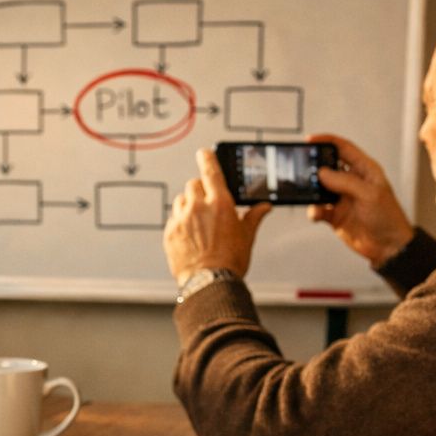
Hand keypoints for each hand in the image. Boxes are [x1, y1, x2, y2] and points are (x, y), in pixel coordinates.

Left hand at [163, 149, 271, 285]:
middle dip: (201, 191)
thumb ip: (253, 216)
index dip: (207, 158)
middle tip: (207, 205)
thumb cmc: (230, 261)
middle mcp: (198, 207)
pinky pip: (173, 219)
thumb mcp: (247, 236)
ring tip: (198, 223)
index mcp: (220, 203)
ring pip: (181, 200)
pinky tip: (189, 236)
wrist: (209, 282)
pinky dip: (180, 222)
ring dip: (188, 206)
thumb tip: (265, 207)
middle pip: (194, 185)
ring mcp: (181, 219)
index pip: (211, 170)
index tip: (204, 153)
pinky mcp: (170, 232)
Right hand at [307, 134, 414, 266]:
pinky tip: (316, 213)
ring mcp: (342, 199)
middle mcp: (352, 182)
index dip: (327, 141)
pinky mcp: (334, 215)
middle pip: (328, 167)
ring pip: (319, 188)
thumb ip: (346, 181)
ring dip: (311, 191)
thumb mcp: (369, 194)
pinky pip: (317, 209)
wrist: (389, 247)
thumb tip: (323, 172)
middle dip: (314, 167)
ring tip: (308, 193)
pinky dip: (313, 211)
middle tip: (303, 170)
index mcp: (365, 170)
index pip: (344, 149)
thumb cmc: (388, 218)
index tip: (310, 141)